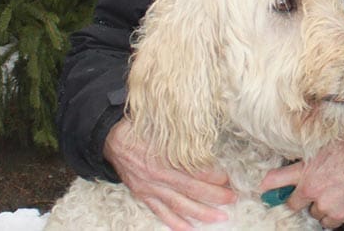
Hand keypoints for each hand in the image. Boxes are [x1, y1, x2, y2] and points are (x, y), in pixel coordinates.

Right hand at [103, 119, 236, 229]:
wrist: (110, 139)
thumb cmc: (138, 128)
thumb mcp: (160, 124)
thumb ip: (181, 130)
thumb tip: (204, 126)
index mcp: (164, 156)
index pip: (195, 170)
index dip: (214, 175)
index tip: (229, 177)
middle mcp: (158, 176)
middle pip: (192, 190)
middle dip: (215, 195)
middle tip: (233, 198)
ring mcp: (151, 189)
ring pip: (179, 205)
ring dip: (201, 213)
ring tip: (220, 217)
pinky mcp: (144, 196)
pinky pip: (161, 213)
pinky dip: (175, 223)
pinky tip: (189, 229)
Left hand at [260, 133, 343, 228]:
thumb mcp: (320, 147)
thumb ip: (302, 161)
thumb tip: (287, 168)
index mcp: (304, 172)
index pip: (276, 182)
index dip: (271, 188)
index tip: (264, 191)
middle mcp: (311, 190)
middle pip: (294, 204)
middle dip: (300, 200)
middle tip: (311, 191)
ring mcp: (325, 204)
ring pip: (314, 213)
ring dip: (319, 207)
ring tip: (332, 193)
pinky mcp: (339, 215)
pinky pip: (329, 222)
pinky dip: (332, 215)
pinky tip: (340, 201)